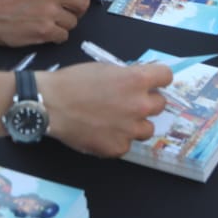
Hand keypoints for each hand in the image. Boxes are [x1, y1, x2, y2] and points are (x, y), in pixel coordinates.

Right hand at [0, 0, 92, 45]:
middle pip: (83, 2)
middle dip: (78, 9)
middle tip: (67, 12)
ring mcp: (49, 13)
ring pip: (74, 22)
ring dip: (65, 24)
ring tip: (49, 22)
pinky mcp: (45, 31)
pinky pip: (64, 36)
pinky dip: (56, 36)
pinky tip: (44, 32)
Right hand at [38, 62, 171, 156]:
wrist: (50, 104)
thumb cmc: (73, 81)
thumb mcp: (104, 69)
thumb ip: (126, 76)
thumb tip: (139, 82)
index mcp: (136, 81)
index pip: (166, 76)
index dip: (158, 78)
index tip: (151, 82)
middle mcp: (139, 105)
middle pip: (160, 104)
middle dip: (146, 101)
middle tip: (127, 102)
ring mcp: (130, 130)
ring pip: (147, 128)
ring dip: (135, 123)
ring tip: (115, 120)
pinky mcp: (118, 148)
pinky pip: (127, 144)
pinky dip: (117, 139)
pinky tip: (101, 132)